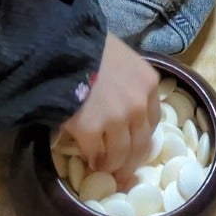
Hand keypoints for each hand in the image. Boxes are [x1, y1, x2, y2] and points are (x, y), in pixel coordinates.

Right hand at [60, 35, 160, 176]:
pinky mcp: (90, 128)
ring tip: (102, 167)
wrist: (63, 43)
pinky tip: (88, 160)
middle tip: (121, 172)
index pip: (152, 122)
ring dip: (111, 165)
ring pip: (119, 154)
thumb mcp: (123, 59)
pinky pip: (94, 153)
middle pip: (140, 143)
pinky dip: (91, 159)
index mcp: (149, 83)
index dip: (142, 138)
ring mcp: (116, 118)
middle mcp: (138, 103)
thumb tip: (122, 111)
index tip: (134, 148)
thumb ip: (129, 84)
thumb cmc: (91, 46)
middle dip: (130, 161)